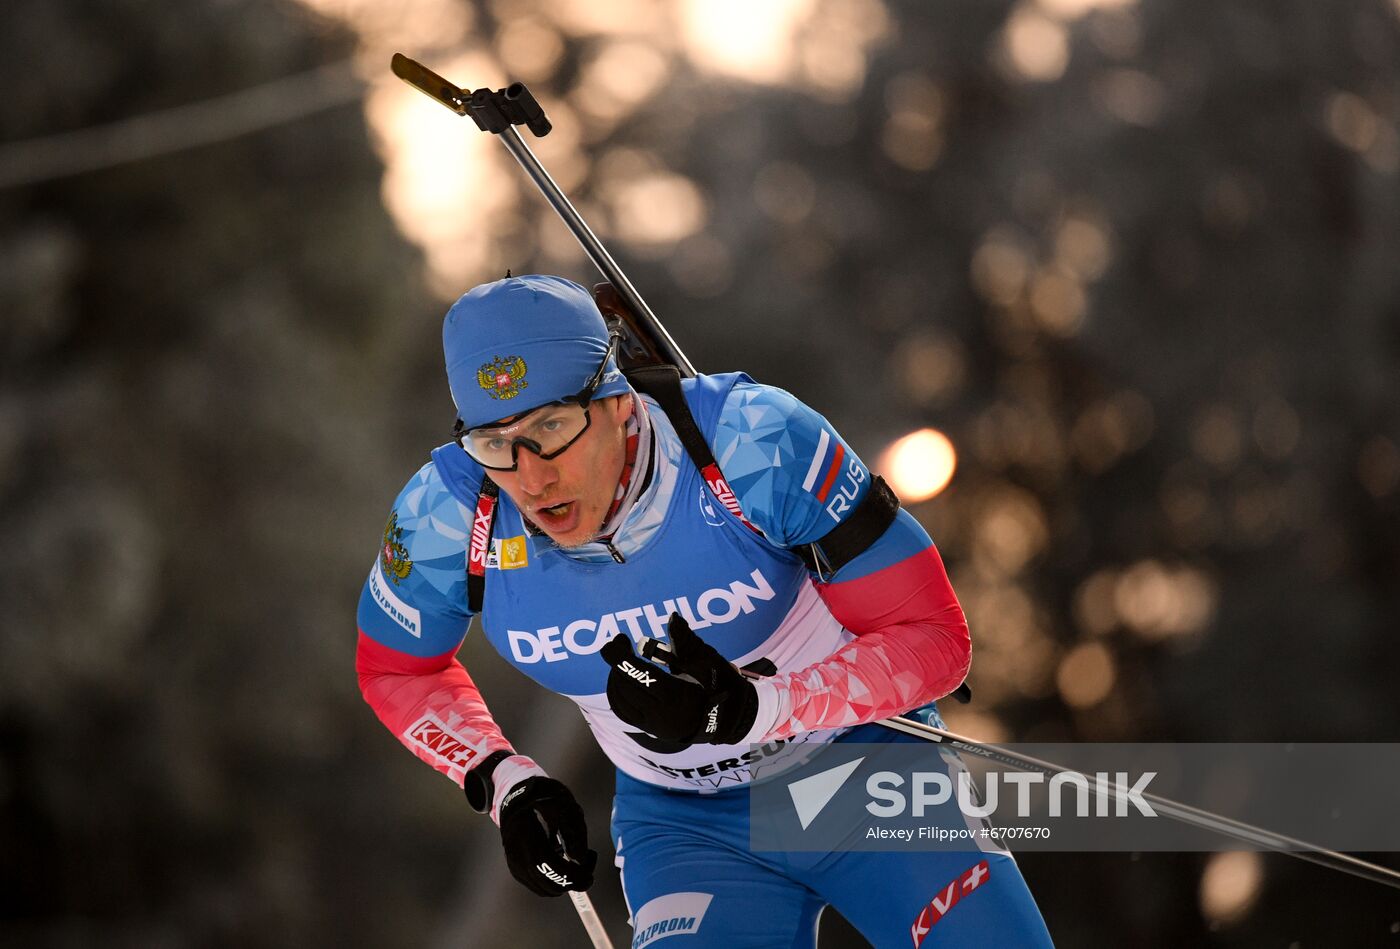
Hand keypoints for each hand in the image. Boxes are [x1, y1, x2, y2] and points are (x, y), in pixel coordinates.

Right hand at [496, 776, 596, 896]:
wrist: (516, 796)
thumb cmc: (541, 796)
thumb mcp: (565, 805)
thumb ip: (575, 833)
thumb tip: (580, 859)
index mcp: (526, 834)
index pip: (549, 867)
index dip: (572, 876)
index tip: (589, 874)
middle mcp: (516, 853)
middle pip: (547, 884)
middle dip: (572, 880)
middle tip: (587, 865)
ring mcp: (514, 863)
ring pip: (544, 889)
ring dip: (564, 882)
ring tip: (576, 864)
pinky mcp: (516, 869)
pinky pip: (538, 885)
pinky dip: (554, 881)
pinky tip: (562, 865)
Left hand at [600, 613, 757, 744]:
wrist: (730, 720)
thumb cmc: (720, 686)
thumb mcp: (707, 661)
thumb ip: (686, 639)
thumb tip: (673, 618)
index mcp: (676, 695)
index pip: (639, 674)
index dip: (620, 657)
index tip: (616, 640)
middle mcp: (660, 714)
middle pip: (625, 686)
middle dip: (617, 663)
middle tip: (620, 645)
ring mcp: (654, 725)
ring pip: (620, 701)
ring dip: (616, 678)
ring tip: (622, 661)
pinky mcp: (651, 730)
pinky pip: (624, 712)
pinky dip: (618, 693)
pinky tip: (622, 680)